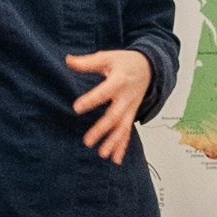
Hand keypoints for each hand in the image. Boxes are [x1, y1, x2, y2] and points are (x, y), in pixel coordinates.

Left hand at [66, 47, 152, 162]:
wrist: (149, 68)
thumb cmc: (125, 62)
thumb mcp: (107, 57)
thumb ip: (87, 62)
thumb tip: (67, 60)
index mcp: (119, 81)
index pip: (104, 92)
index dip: (91, 100)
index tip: (76, 108)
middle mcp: (127, 97)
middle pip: (114, 116)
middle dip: (102, 130)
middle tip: (87, 141)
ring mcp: (131, 108)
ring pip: (122, 127)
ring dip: (113, 142)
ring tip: (102, 154)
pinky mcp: (131, 115)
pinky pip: (127, 132)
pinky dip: (122, 146)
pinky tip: (115, 159)